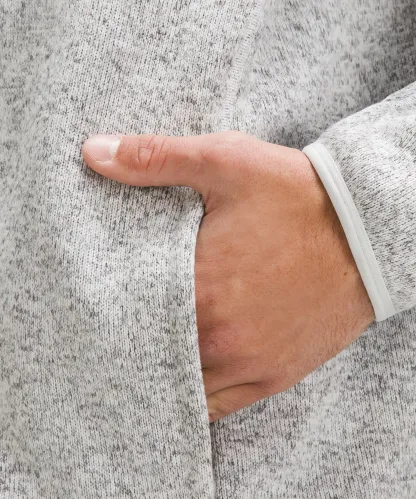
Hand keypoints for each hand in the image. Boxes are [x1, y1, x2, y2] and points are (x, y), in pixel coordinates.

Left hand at [82, 130, 374, 422]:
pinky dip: (194, 395)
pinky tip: (184, 372)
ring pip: (180, 384)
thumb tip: (92, 152)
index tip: (100, 300)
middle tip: (116, 327)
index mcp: (202, 286)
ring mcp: (249, 363)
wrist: (367, 232)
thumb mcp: (226, 162)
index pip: (127, 312)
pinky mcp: (274, 376)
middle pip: (151, 352)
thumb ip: (155, 159)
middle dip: (132, 339)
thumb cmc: (296, 196)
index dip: (108, 308)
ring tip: (150, 348)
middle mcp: (221, 336)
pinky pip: (217, 406)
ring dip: (162, 367)